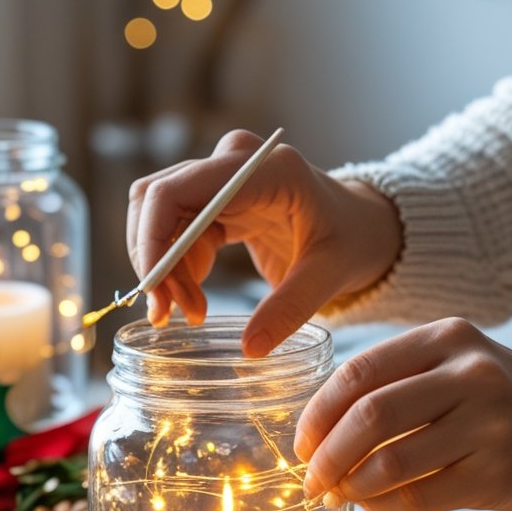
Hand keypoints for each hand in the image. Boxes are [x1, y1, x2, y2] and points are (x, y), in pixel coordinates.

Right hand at [127, 129, 400, 355]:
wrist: (361, 226)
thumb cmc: (351, 240)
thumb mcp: (331, 274)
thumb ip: (292, 307)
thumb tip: (250, 349)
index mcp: (263, 169)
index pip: (175, 190)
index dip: (151, 239)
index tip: (154, 291)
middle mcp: (233, 161)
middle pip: (156, 202)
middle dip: (154, 261)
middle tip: (168, 314)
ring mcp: (221, 178)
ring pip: (159, 219)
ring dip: (163, 271)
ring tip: (189, 314)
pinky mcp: (215, 201)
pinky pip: (175, 232)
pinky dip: (175, 270)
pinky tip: (194, 302)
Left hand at [294, 317, 511, 510]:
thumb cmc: (489, 397)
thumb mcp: (448, 363)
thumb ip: (389, 383)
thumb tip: (315, 436)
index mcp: (447, 337)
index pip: (360, 373)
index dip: (318, 414)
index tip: (303, 444)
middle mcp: (471, 375)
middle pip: (370, 417)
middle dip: (328, 455)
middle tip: (312, 479)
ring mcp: (488, 425)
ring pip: (391, 463)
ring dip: (351, 486)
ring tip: (338, 495)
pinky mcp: (495, 474)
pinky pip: (418, 497)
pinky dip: (382, 506)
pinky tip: (371, 504)